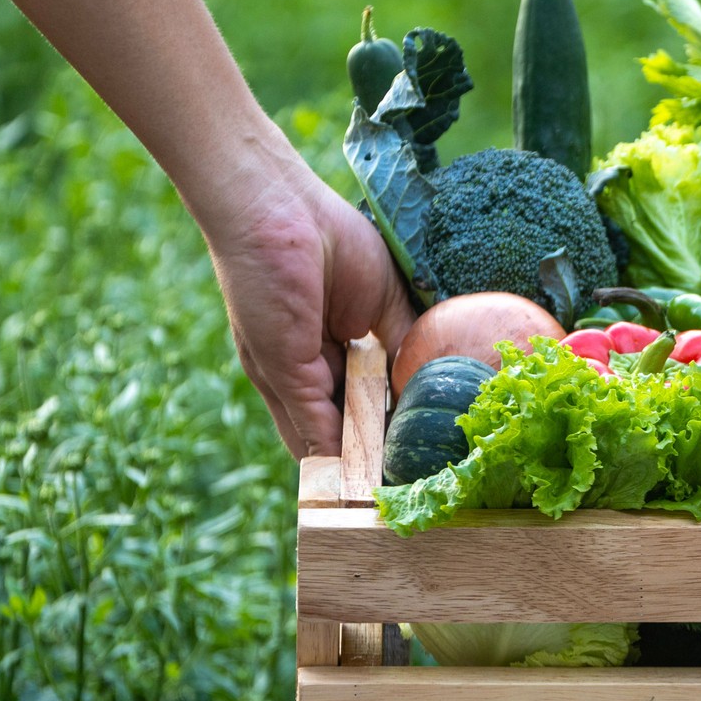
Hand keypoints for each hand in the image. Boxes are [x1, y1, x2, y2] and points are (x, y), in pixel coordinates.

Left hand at [201, 135, 415, 457]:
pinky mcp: (281, 373)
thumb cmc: (327, 235)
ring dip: (358, 468)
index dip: (387, 431)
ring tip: (394, 495)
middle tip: (412, 487)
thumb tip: (428, 384)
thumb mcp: (383, 299)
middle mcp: (303, 372)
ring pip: (328, 438)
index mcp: (325, 351)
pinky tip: (370, 476)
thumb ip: (405, 344)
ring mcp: (290, 376)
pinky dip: (341, 455)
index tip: (420, 456)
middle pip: (343, 430)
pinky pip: (316, 425)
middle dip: (372, 459)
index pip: (359, 405)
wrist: (273, 204)